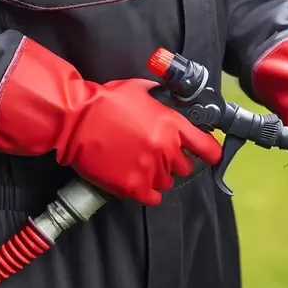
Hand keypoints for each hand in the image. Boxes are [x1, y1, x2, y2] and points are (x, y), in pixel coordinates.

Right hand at [0, 37, 221, 205]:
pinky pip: (152, 197)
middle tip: (159, 153)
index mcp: (172, 125)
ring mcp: (150, 170)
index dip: (210, 152)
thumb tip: (174, 102)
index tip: (208, 154)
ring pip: (168, 182)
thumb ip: (163, 99)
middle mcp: (166, 149)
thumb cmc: (107, 101)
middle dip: (176, 161)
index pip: (208, 148)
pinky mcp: (132, 187)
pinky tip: (137, 179)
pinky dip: (147, 190)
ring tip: (141, 162)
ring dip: (158, 175)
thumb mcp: (142, 90)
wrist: (77, 119)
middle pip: (187, 167)